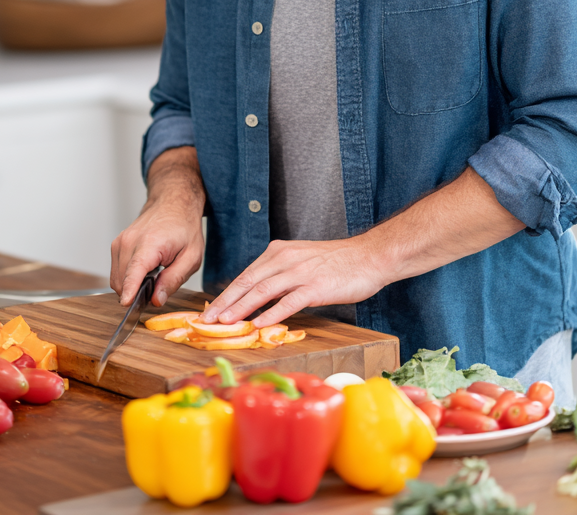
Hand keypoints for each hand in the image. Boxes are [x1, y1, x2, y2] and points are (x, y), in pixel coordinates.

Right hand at [110, 146, 204, 307]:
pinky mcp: (117, 245)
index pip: (135, 270)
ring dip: (132, 286)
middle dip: (137, 293)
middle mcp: (130, 241)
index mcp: (150, 243)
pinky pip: (117, 272)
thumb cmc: (184, 227)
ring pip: (117, 280)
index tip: (126, 303)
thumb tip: (157, 300)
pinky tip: (146, 270)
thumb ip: (174, 280)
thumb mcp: (192, 257)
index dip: (130, 289)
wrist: (173, 203)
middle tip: (159, 287)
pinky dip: (128, 277)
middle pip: (123, 281)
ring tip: (154, 275)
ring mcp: (120, 242)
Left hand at [201, 236, 385, 328]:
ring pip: (263, 290)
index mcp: (279, 251)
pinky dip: (272, 314)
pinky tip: (259, 325)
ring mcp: (300, 271)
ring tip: (226, 323)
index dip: (227, 294)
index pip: (246, 274)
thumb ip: (280, 275)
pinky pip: (289, 301)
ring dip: (242, 308)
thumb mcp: (301, 261)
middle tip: (208, 320)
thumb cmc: (337, 262)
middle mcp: (285, 258)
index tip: (210, 311)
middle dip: (226, 302)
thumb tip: (257, 298)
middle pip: (248, 281)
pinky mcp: (316, 286)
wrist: (369, 256)